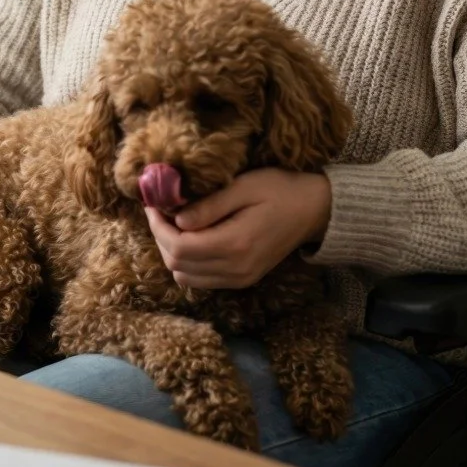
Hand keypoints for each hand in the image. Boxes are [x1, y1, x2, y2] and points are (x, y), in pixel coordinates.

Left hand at [144, 168, 331, 289]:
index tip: (153, 204)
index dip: (158, 227)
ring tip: (174, 223)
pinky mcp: (242, 279)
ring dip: (172, 251)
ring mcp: (240, 279)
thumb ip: (209, 205)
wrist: (313, 210)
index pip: (179, 247)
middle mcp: (236, 269)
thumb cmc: (278, 190)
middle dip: (161, 238)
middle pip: (178, 265)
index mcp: (235, 244)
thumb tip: (176, 219)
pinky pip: (202, 280)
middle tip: (160, 211)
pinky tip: (191, 237)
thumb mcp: (243, 187)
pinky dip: (188, 262)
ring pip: (186, 277)